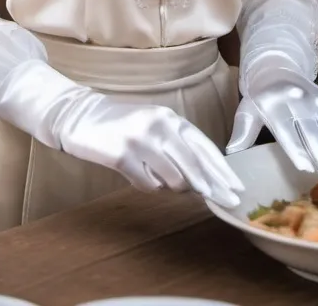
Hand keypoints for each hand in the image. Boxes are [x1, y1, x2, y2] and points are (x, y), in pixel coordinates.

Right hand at [0, 58, 243, 208]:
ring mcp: (141, 139)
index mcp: (170, 117)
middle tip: (227, 203)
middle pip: (195, 164)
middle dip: (213, 187)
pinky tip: (135, 173)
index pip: (203, 146)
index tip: (236, 188)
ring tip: (154, 174)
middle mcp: (159, 125)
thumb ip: (177, 146)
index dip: (222, 169)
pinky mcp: (122, 156)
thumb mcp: (154, 126)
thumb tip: (202, 179)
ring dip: (170, 185)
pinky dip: (146, 184)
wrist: (80, 115)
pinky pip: (147, 185)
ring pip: (173, 179)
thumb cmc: (122, 123)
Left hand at [226, 57, 317, 183]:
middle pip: (313, 132)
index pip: (285, 129)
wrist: (276, 67)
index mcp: (275, 104)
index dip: (295, 147)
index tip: (305, 167)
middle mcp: (299, 102)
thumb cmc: (260, 97)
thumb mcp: (247, 109)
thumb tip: (231, 152)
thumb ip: (243, 130)